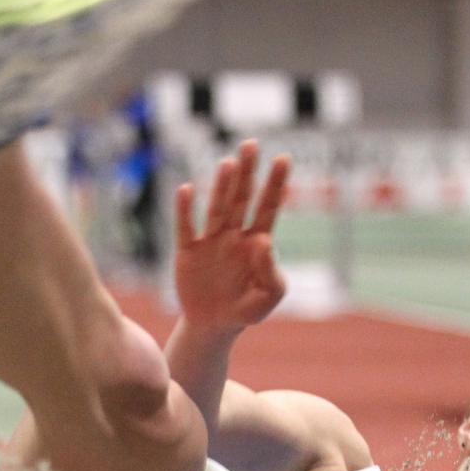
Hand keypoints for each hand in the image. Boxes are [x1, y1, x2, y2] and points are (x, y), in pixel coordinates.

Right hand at [174, 140, 290, 331]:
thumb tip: (263, 241)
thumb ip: (271, 271)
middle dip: (247, 172)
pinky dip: (186, 210)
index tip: (283, 159)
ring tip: (228, 164)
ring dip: (221, 186)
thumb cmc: (246, 309)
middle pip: (242, 198)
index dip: (276, 183)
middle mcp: (234, 234)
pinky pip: (186, 227)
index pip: (269, 207)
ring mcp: (210, 240)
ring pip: (217, 207)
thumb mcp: (269, 296)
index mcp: (257, 242)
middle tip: (251, 144)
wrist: (213, 326)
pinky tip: (187, 190)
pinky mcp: (188, 251)